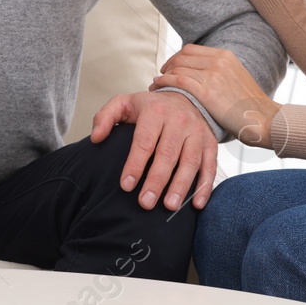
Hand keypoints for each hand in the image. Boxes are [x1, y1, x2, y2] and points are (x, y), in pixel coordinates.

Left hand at [90, 89, 217, 211]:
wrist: (183, 98)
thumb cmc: (149, 108)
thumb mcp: (124, 104)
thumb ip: (105, 117)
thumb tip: (96, 138)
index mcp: (155, 111)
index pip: (144, 141)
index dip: (135, 165)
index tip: (126, 186)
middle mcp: (179, 120)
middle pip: (167, 154)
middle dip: (156, 181)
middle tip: (145, 203)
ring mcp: (197, 132)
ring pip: (190, 162)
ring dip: (180, 186)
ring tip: (169, 206)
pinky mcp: (210, 143)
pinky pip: (210, 166)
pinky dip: (205, 186)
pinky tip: (197, 204)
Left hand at [149, 44, 280, 147]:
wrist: (266, 120)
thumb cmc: (251, 107)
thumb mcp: (237, 79)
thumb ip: (220, 73)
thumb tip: (202, 75)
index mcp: (226, 56)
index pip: (191, 50)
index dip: (176, 58)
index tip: (170, 68)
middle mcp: (219, 61)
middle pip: (182, 56)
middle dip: (168, 65)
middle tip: (161, 76)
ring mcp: (213, 75)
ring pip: (178, 67)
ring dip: (163, 75)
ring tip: (157, 84)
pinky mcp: (207, 91)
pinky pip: (178, 80)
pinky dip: (164, 82)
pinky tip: (159, 88)